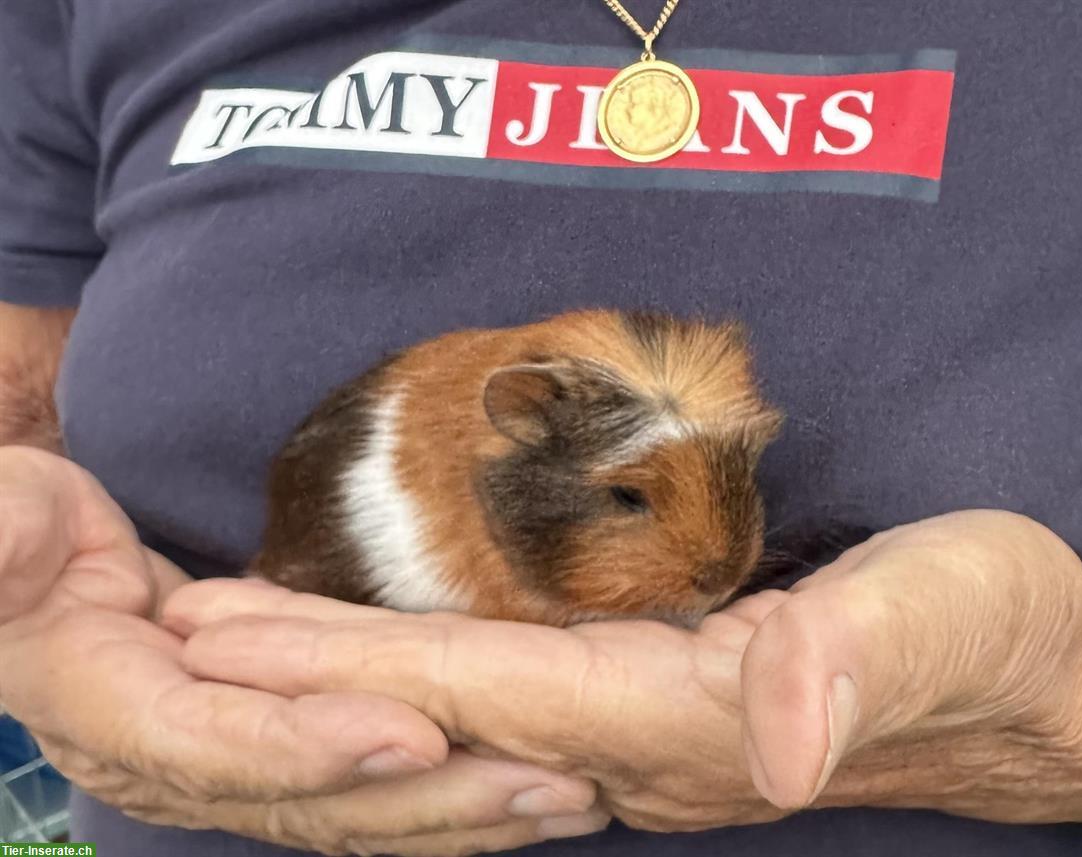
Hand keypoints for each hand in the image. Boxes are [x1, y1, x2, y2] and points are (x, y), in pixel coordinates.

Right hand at [0, 447, 606, 855]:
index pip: (220, 745)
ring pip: (354, 808)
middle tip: (551, 785)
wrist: (24, 566)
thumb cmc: (9, 534)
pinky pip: (362, 783)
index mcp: (108, 710)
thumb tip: (11, 538)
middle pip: (315, 800)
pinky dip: (444, 790)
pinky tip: (522, 784)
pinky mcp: (270, 747)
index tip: (415, 733)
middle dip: (436, 800)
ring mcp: (227, 765)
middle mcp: (174, 762)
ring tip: (569, 798)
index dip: (311, 747)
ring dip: (464, 809)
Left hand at [168, 508, 1081, 832]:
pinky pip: (515, 698)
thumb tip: (777, 727)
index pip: (498, 692)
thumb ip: (859, 663)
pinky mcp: (665, 710)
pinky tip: (383, 657)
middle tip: (182, 635)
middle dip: (312, 680)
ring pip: (470, 709)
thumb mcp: (953, 615)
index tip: (236, 639)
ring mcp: (654, 738)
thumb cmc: (997, 632)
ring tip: (244, 641)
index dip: (363, 668)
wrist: (1032, 682)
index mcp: (701, 719)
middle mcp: (654, 747)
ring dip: (350, 679)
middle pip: (452, 711)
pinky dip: (426, 675)